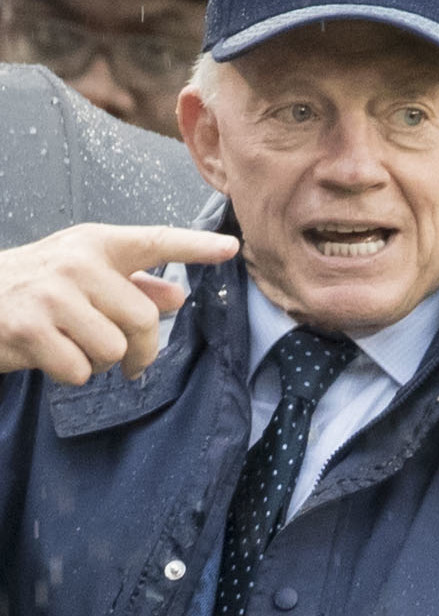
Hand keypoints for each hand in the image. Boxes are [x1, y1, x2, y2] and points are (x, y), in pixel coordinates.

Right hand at [0, 223, 237, 383]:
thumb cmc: (33, 287)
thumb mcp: (82, 274)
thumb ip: (132, 284)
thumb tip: (179, 295)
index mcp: (95, 244)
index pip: (155, 242)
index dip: (195, 246)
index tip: (231, 248)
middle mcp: (76, 263)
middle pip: (143, 319)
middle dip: (140, 351)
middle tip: (128, 363)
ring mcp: (52, 295)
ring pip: (112, 349)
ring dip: (100, 362)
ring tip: (76, 347)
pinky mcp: (30, 329)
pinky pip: (80, 370)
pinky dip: (70, 373)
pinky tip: (50, 355)